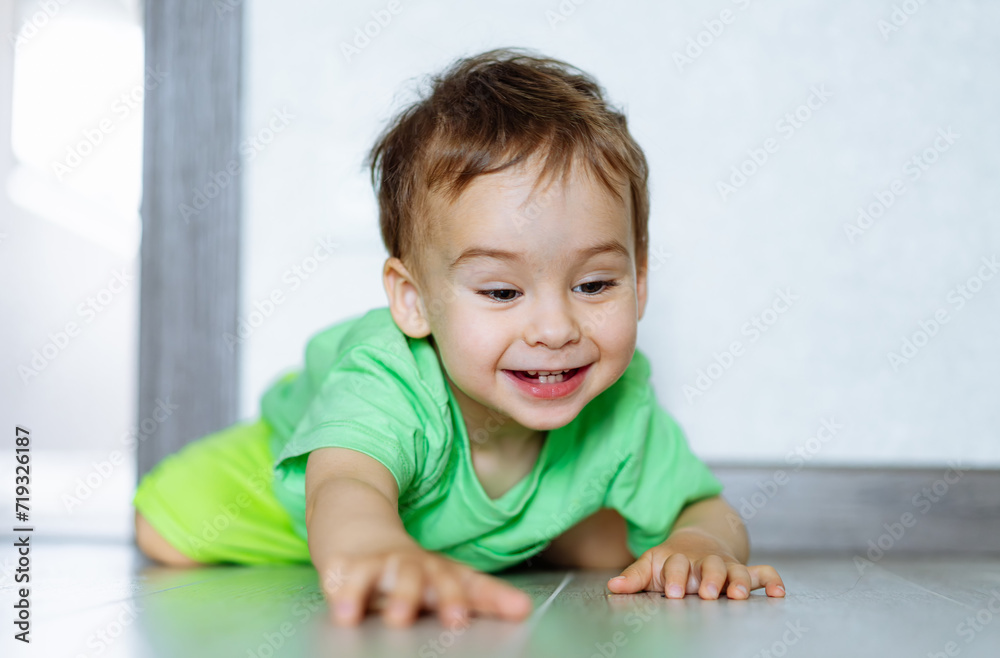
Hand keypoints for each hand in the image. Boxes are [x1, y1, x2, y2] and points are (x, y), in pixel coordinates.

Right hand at [316, 545, 532, 627]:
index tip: (519, 610)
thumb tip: (524, 609)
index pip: (476, 584)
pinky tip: (346, 612)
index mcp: (443, 572)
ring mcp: (385, 564)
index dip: (496, 597)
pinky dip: (347, 594)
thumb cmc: (407, 567)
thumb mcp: (442, 581)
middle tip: (457, 619)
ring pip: (399, 576)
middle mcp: (418, 566)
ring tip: (398, 619)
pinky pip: (349, 580)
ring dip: (401, 596)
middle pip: (439, 578)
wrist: (357, 527)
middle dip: (448, 597)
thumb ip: (478, 598)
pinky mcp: (351, 567)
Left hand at [606, 527, 784, 599]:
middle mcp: (704, 561)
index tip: (672, 593)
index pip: (676, 566)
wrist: (697, 540)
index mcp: (678, 558)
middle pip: (709, 567)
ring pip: (735, 570)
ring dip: (738, 582)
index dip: (674, 578)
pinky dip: (772, 581)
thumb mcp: (651, 565)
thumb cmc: (671, 560)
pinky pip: (762, 573)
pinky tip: (779, 593)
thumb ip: (635, 577)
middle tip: (706, 593)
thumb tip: (613, 587)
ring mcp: (725, 565)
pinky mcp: (743, 571)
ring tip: (738, 595)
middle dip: (709, 580)